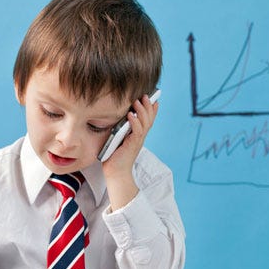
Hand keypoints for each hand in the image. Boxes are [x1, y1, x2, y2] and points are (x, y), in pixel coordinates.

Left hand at [101, 94, 158, 209]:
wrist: (115, 173)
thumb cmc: (114, 157)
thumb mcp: (118, 139)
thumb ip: (120, 129)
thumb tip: (115, 117)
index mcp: (138, 136)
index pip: (148, 120)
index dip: (152, 110)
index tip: (154, 99)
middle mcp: (140, 138)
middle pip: (149, 119)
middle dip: (148, 106)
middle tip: (145, 95)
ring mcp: (137, 142)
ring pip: (144, 123)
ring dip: (142, 111)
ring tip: (138, 101)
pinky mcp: (132, 145)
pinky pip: (136, 132)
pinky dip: (134, 123)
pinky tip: (131, 115)